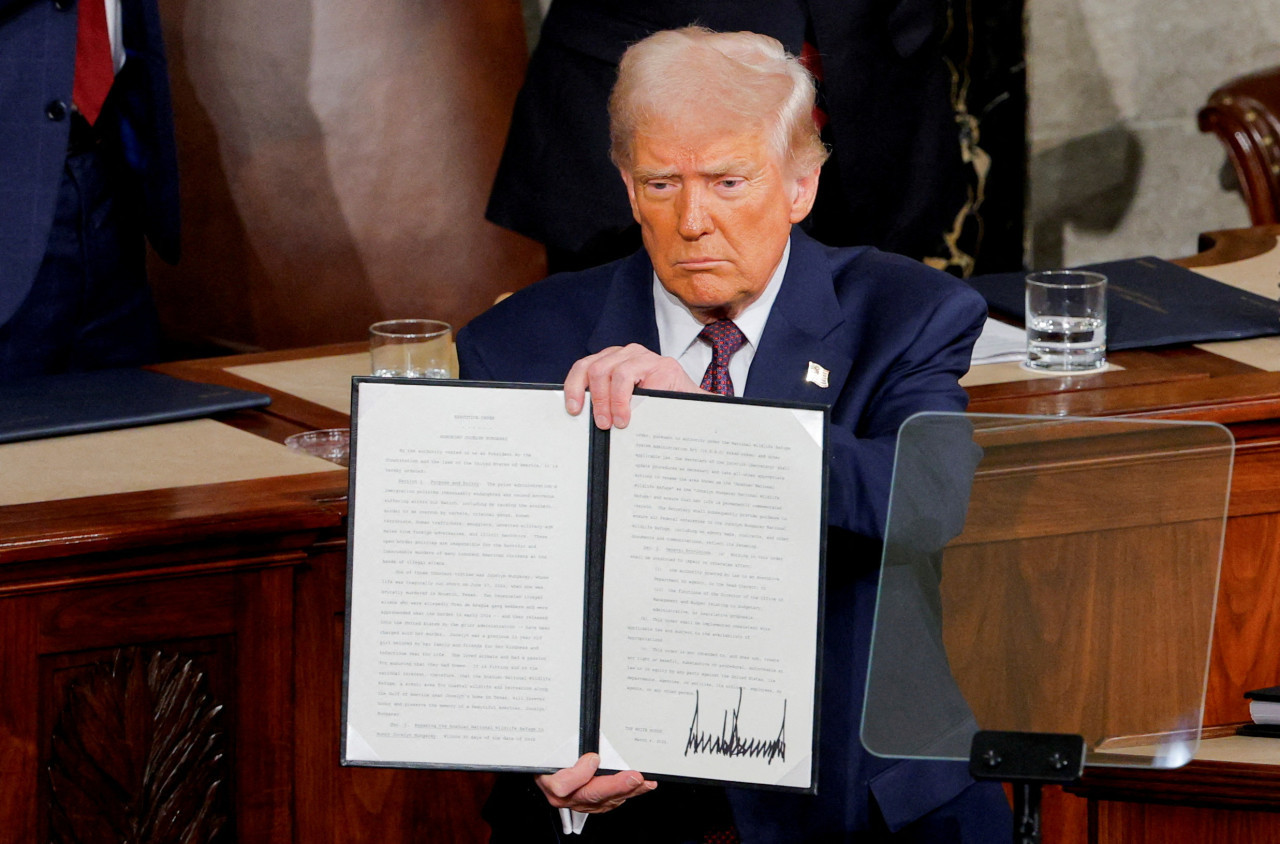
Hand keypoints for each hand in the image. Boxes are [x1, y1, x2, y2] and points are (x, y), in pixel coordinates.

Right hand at [535, 753, 656, 812]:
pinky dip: (626, 794)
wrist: (548, 767)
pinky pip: (610, 802)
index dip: (579, 773)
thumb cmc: (549, 758)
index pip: (563, 786)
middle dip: (616, 786)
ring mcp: (579, 803)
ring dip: (627, 791)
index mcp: (551, 783)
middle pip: (591, 795)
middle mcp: (565, 798)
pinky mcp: (592, 804)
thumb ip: (565, 750)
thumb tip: (592, 758)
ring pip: (605, 800)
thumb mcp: (550, 749)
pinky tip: (639, 787)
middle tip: (634, 777)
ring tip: (644, 783)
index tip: (593, 758)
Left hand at [564, 344, 702, 428]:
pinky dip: (626, 400)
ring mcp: (645, 356)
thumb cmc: (655, 408)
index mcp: (612, 360)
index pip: (584, 367)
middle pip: (595, 369)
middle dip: (596, 399)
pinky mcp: (662, 364)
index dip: (574, 387)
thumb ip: (605, 400)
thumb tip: (583, 417)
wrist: (691, 409)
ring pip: (613, 373)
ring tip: (616, 421)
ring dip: (611, 401)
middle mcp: (626, 353)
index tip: (574, 409)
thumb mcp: (624, 402)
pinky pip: (634, 380)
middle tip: (601, 422)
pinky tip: (629, 415)